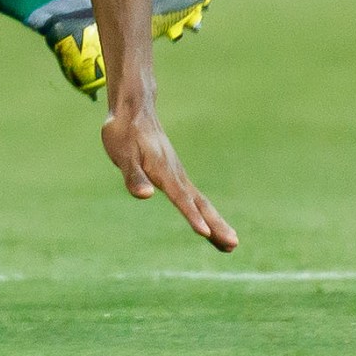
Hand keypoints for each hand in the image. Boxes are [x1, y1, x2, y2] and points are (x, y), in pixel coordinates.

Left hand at [102, 100, 237, 250]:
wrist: (133, 111)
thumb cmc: (124, 133)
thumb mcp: (122, 155)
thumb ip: (134, 176)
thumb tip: (145, 195)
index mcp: (164, 173)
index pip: (181, 199)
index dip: (192, 216)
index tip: (206, 233)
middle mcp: (177, 175)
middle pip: (200, 204)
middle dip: (216, 225)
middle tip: (233, 245)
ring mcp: (178, 175)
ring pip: (201, 203)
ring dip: (216, 223)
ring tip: (231, 244)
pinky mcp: (175, 174)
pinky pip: (194, 198)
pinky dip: (204, 213)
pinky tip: (209, 224)